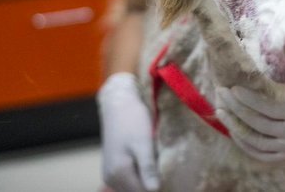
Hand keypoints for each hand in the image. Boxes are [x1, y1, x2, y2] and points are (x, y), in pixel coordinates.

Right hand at [97, 73, 159, 191]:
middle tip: (170, 171)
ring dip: (148, 181)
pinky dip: (141, 176)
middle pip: (138, 191)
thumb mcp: (143, 142)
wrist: (117, 102)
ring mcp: (110, 174)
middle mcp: (111, 178)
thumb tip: (155, 191)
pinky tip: (152, 164)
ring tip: (162, 166)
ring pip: (134, 187)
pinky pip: (130, 180)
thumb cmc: (132, 119)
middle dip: (154, 184)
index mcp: (119, 173)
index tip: (175, 178)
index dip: (161, 187)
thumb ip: (147, 168)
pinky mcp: (113, 168)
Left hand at [215, 71, 284, 162]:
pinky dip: (245, 145)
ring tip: (220, 109)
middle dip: (236, 109)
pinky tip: (233, 129)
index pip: (269, 110)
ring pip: (257, 142)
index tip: (232, 88)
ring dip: (235, 127)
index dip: (248, 101)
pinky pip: (262, 154)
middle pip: (259, 125)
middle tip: (221, 92)